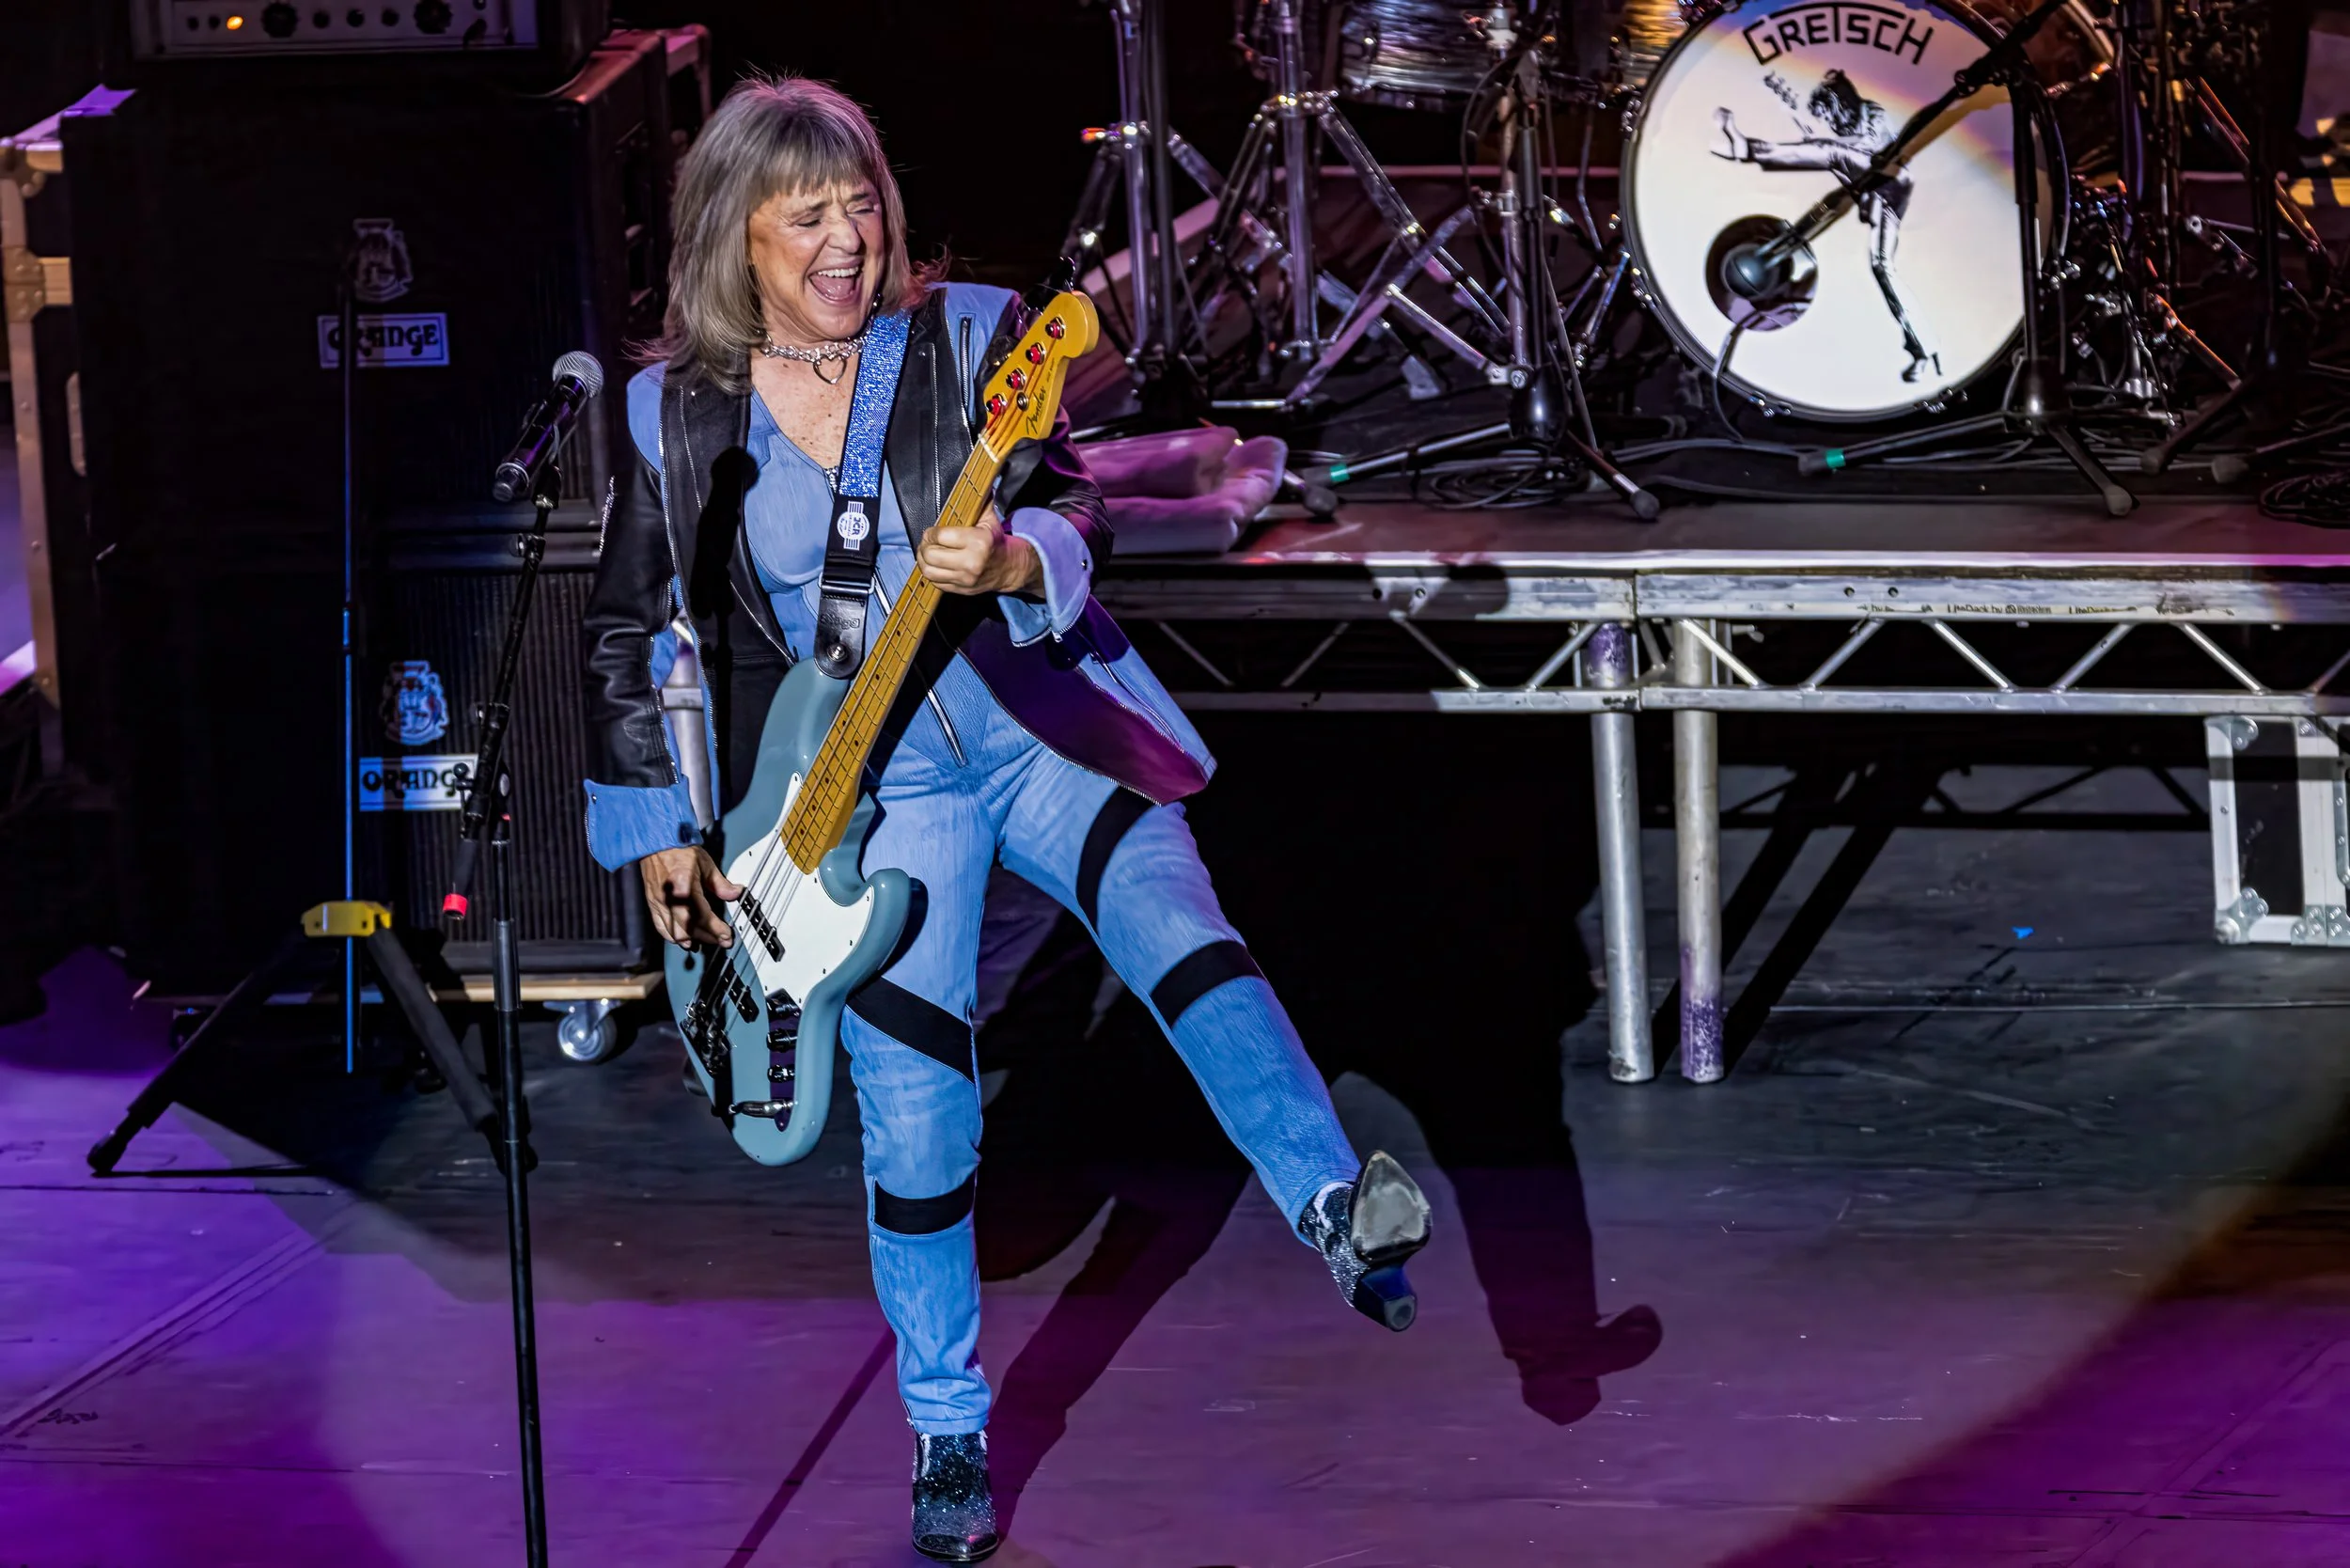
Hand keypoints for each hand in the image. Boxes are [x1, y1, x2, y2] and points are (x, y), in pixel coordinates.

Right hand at [640, 846, 741, 947]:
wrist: (656, 844)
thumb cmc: (678, 851)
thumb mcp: (705, 863)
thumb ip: (720, 883)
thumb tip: (735, 893)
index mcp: (685, 888)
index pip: (703, 916)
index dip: (716, 930)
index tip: (727, 936)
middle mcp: (670, 899)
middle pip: (689, 928)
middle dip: (708, 938)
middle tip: (721, 941)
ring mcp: (659, 903)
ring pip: (675, 932)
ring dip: (692, 940)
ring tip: (705, 941)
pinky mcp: (652, 904)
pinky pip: (661, 927)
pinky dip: (673, 936)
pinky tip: (683, 939)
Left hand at [917, 504, 1040, 596]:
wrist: (1009, 568)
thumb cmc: (995, 541)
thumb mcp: (989, 519)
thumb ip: (979, 501)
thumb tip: (979, 478)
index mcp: (978, 541)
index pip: (940, 536)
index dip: (931, 532)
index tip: (932, 531)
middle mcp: (971, 562)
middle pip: (930, 555)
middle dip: (924, 546)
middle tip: (927, 541)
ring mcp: (965, 579)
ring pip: (929, 571)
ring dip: (923, 560)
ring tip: (927, 553)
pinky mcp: (961, 590)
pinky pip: (935, 582)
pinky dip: (931, 573)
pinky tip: (935, 565)